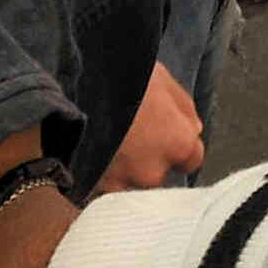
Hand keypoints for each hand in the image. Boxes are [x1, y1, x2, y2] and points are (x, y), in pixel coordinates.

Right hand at [95, 63, 205, 192]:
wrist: (74, 86)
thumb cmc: (122, 77)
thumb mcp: (163, 80)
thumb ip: (184, 110)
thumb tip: (193, 129)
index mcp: (178, 144)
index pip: (191, 160)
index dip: (177, 147)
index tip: (165, 139)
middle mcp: (154, 171)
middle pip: (158, 174)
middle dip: (148, 162)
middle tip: (129, 139)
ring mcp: (122, 184)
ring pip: (129, 186)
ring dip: (121, 172)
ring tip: (105, 148)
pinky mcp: (92, 189)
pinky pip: (101, 190)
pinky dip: (98, 178)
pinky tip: (89, 158)